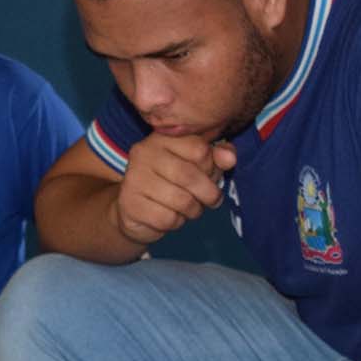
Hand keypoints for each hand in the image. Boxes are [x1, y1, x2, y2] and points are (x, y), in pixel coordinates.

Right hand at [113, 133, 237, 245]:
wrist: (134, 210)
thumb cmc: (171, 183)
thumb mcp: (197, 165)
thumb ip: (216, 157)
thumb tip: (230, 158)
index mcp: (162, 137)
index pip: (198, 148)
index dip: (211, 167)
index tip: (211, 175)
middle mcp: (144, 153)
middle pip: (189, 175)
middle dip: (209, 193)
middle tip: (213, 200)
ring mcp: (134, 178)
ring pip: (180, 200)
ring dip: (194, 210)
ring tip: (191, 208)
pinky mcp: (129, 204)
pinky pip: (167, 218)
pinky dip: (176, 222)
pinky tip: (171, 216)